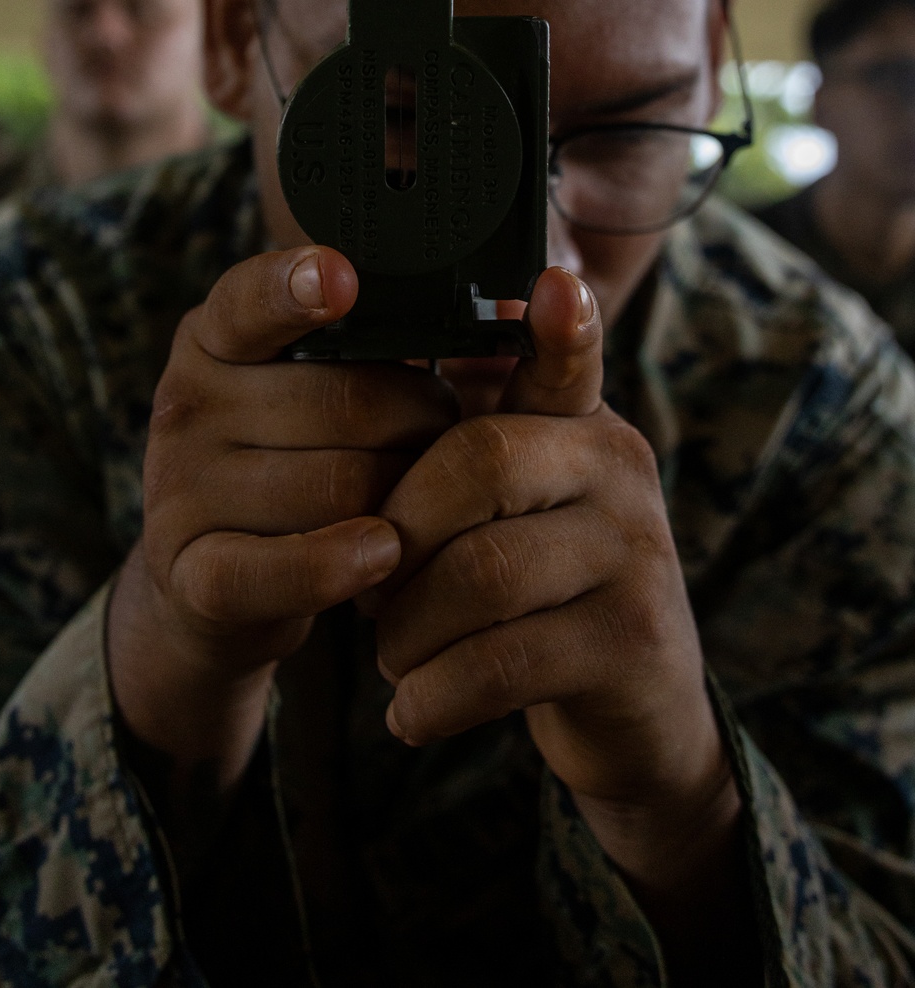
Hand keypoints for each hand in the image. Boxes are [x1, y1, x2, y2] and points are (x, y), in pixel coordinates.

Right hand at [108, 244, 456, 831]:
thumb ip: (384, 340)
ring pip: (337, 486)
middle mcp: (187, 402)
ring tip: (414, 499)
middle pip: (344, 402)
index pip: (251, 298)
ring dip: (402, 498)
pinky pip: (283, 567)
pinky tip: (381, 555)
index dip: (298, 287)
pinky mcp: (192, 572)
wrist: (213, 584)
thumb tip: (517, 306)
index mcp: (215, 337)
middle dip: (418, 422)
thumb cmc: (295, 459)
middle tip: (438, 438)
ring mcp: (180, 489)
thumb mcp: (312, 385)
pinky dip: (342, 563)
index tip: (343, 279)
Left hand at [363, 268, 738, 875]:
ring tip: (395, 657)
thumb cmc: (540, 596)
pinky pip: (500, 663)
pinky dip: (433, 697)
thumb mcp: (518, 512)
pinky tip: (412, 713)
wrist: (637, 715)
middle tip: (373, 593)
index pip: (567, 362)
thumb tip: (360, 430)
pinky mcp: (630, 643)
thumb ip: (465, 459)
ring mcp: (635, 556)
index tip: (554, 283)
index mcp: (581, 427)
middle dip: (398, 536)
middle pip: (478, 465)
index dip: (561, 326)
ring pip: (479, 574)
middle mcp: (619, 471)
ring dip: (406, 632)